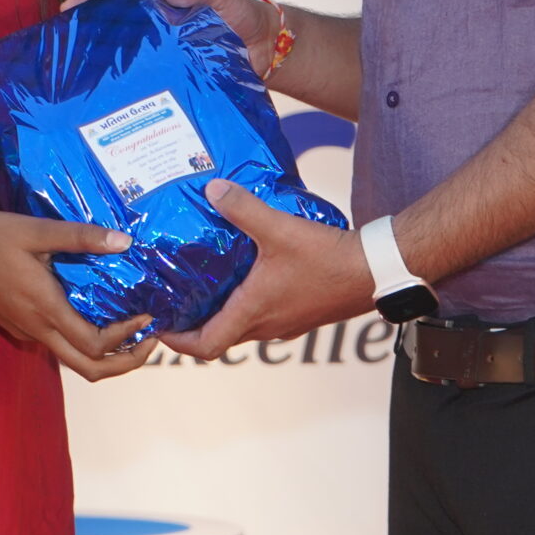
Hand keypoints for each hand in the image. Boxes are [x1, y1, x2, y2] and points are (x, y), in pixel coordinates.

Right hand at [0, 205, 152, 381]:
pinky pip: (58, 345)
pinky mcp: (18, 326)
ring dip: (107, 355)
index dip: (127, 339)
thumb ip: (81, 237)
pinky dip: (84, 340)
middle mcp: (37, 329)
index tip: (148, 318)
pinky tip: (94, 312)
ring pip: (74, 361)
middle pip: (90, 369)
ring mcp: (26, 331)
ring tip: (130, 328)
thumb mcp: (36, 231)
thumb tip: (124, 241)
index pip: (96, 345)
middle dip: (126, 363)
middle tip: (150, 340)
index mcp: (45, 309)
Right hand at [64, 0, 286, 78]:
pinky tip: (112, 106)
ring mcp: (161, 58)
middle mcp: (154, 32)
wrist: (268, 50)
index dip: (92, 3)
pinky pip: (147, 85)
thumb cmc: (244, 15)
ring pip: (126, 62)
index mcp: (160, 4)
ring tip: (76, 83)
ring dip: (103, 71)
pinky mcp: (172, 82)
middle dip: (86, 39)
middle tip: (60, 50)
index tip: (67, 9)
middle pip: (115, 33)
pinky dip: (130, 93)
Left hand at [158, 180, 371, 359]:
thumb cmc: (329, 258)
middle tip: (171, 302)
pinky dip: (244, 303)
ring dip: (219, 313)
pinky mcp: (300, 313)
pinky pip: (262, 315)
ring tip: (200, 285)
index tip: (157, 326)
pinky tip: (243, 274)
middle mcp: (266, 326)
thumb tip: (211, 189)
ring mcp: (285, 322)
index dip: (177, 341)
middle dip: (192, 324)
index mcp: (254, 312)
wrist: (376, 271)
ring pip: (242, 326)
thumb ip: (244, 208)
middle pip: (219, 337)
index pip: (205, 346)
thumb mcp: (279, 228)